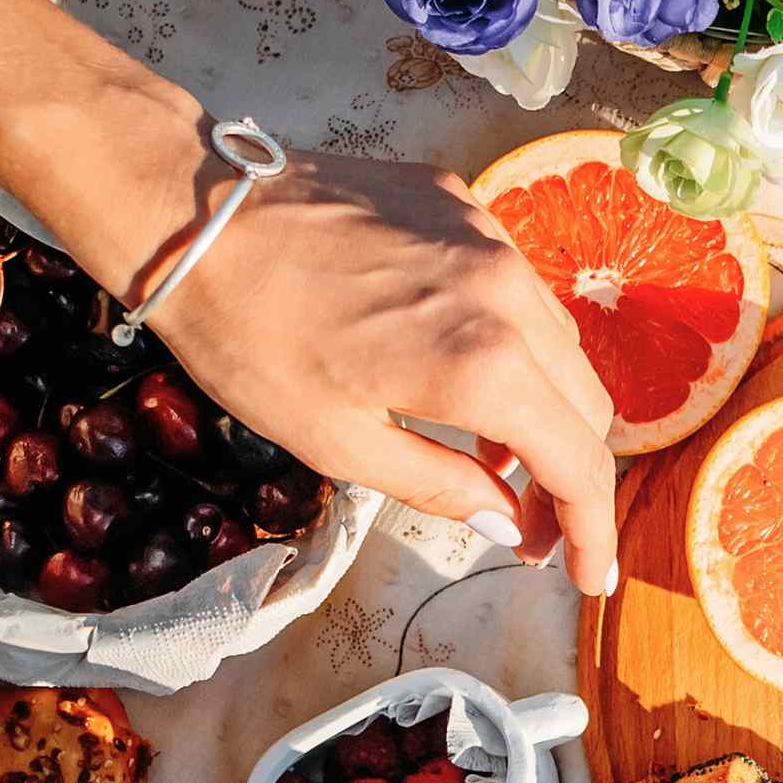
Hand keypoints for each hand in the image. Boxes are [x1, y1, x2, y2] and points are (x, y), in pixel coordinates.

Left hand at [132, 148, 619, 592]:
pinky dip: (513, 343)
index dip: (591, 532)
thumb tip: (505, 522)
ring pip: (562, 345)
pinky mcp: (463, 204)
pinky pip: (518, 289)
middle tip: (530, 526)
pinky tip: (458, 366)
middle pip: (588, 406)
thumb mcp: (337, 442)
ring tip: (491, 455)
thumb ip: (440, 487)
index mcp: (483, 364)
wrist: (192, 209)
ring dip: (545, 410)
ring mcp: (490, 239)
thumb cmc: (248, 337)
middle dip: (571, 478)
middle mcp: (508, 295)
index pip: (578, 463)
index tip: (587, 577)